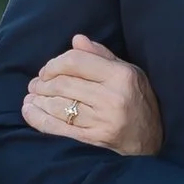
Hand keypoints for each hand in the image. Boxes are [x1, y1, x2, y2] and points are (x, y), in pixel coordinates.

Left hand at [20, 33, 162, 157]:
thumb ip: (102, 56)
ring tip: (32, 96)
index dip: (54, 63)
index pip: (76, 62)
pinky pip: (57, 128)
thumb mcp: (130, 73)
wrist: (153, 142)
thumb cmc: (140, 103)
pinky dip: (38, 118)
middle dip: (42, 82)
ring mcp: (102, 122)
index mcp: (121, 76)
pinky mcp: (93, 142)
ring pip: (58, 105)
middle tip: (35, 84)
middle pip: (63, 84)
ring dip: (38, 99)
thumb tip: (76, 40)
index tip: (47, 70)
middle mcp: (112, 98)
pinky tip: (30, 111)